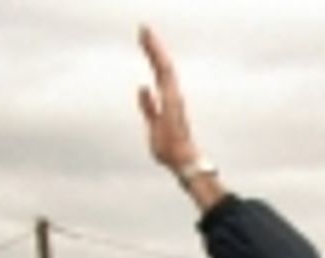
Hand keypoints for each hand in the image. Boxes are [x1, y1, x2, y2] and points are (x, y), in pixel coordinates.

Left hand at [138, 26, 227, 207]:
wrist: (182, 162)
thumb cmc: (170, 149)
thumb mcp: (153, 124)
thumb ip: (148, 106)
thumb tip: (143, 88)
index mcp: (168, 99)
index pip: (159, 72)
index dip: (152, 55)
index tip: (145, 39)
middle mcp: (172, 94)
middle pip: (162, 64)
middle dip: (153, 46)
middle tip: (143, 28)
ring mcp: (174, 96)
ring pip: (164, 65)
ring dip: (154, 48)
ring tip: (145, 32)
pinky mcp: (173, 99)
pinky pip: (165, 74)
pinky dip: (159, 59)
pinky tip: (152, 47)